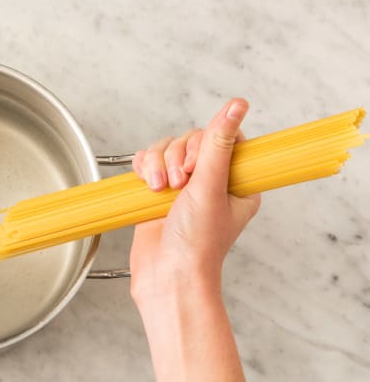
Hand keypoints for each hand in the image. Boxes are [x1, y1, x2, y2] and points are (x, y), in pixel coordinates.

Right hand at [129, 99, 260, 305]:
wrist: (166, 276)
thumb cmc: (197, 245)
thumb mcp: (210, 187)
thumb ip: (219, 144)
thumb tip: (237, 106)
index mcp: (236, 182)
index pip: (225, 138)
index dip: (207, 142)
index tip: (198, 164)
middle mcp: (210, 182)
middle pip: (190, 140)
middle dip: (177, 157)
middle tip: (179, 184)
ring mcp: (182, 188)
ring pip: (166, 149)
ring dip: (158, 164)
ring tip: (160, 190)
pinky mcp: (157, 193)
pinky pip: (147, 162)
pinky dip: (144, 169)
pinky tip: (146, 186)